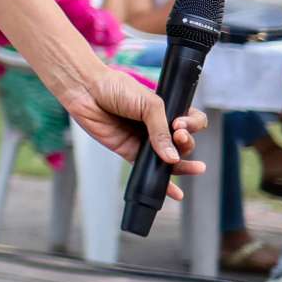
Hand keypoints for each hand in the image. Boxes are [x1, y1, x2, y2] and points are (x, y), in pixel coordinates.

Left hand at [51, 59, 204, 192]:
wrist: (87, 90)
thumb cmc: (116, 88)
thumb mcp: (148, 103)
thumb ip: (161, 129)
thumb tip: (172, 157)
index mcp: (167, 110)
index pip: (192, 121)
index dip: (192, 125)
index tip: (181, 124)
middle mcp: (158, 126)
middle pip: (183, 143)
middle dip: (186, 143)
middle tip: (179, 136)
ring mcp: (144, 140)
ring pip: (169, 159)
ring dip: (183, 166)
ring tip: (195, 168)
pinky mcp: (129, 151)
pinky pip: (147, 170)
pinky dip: (161, 183)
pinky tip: (176, 193)